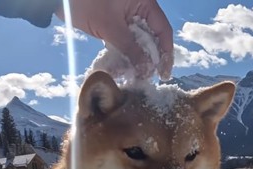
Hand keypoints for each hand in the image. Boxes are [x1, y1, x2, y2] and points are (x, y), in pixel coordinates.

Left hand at [56, 0, 172, 79]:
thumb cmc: (87, 3)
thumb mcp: (110, 27)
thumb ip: (130, 48)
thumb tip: (147, 70)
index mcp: (144, 3)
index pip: (163, 30)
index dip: (166, 53)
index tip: (163, 73)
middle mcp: (139, 9)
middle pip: (152, 38)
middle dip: (150, 59)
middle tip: (147, 78)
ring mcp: (126, 16)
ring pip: (137, 42)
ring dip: (135, 59)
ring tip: (134, 77)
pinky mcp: (113, 23)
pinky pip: (123, 41)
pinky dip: (122, 54)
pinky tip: (120, 69)